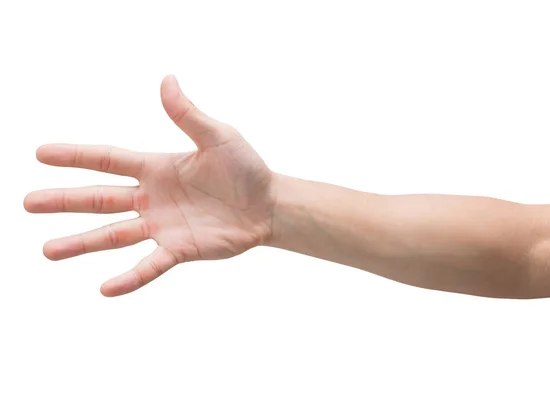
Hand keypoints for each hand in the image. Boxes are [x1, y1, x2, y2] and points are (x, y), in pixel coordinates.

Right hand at [24, 76, 275, 296]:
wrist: (269, 205)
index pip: (108, 160)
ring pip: (114, 236)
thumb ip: (188, 115)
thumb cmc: (246, 169)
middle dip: (64, 201)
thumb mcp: (218, 137)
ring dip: (82, 243)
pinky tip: (105, 289)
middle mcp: (152, 198)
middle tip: (28, 203)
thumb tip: (167, 80)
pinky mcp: (180, 249)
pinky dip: (129, 277)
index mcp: (157, 168)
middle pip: (100, 200)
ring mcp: (163, 226)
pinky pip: (150, 265)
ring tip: (48, 250)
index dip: (76, 156)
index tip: (40, 154)